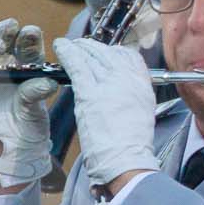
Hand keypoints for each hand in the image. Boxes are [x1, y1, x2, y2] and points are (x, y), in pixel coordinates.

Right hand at [0, 20, 57, 191]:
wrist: (6, 155)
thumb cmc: (26, 130)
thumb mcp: (34, 113)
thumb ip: (35, 95)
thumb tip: (48, 82)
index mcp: (27, 69)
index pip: (28, 47)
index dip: (29, 37)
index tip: (31, 33)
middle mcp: (6, 68)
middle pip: (4, 42)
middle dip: (6, 31)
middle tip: (11, 27)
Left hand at [54, 37, 159, 191]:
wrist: (126, 158)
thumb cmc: (132, 144)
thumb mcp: (143, 112)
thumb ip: (134, 94)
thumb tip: (122, 89)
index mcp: (142, 83)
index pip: (128, 56)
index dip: (114, 52)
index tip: (106, 52)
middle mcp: (127, 78)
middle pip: (108, 53)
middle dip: (93, 48)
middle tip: (82, 46)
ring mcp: (108, 83)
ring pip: (91, 56)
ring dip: (78, 48)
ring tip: (69, 45)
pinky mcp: (89, 92)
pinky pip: (77, 65)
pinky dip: (67, 53)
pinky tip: (60, 48)